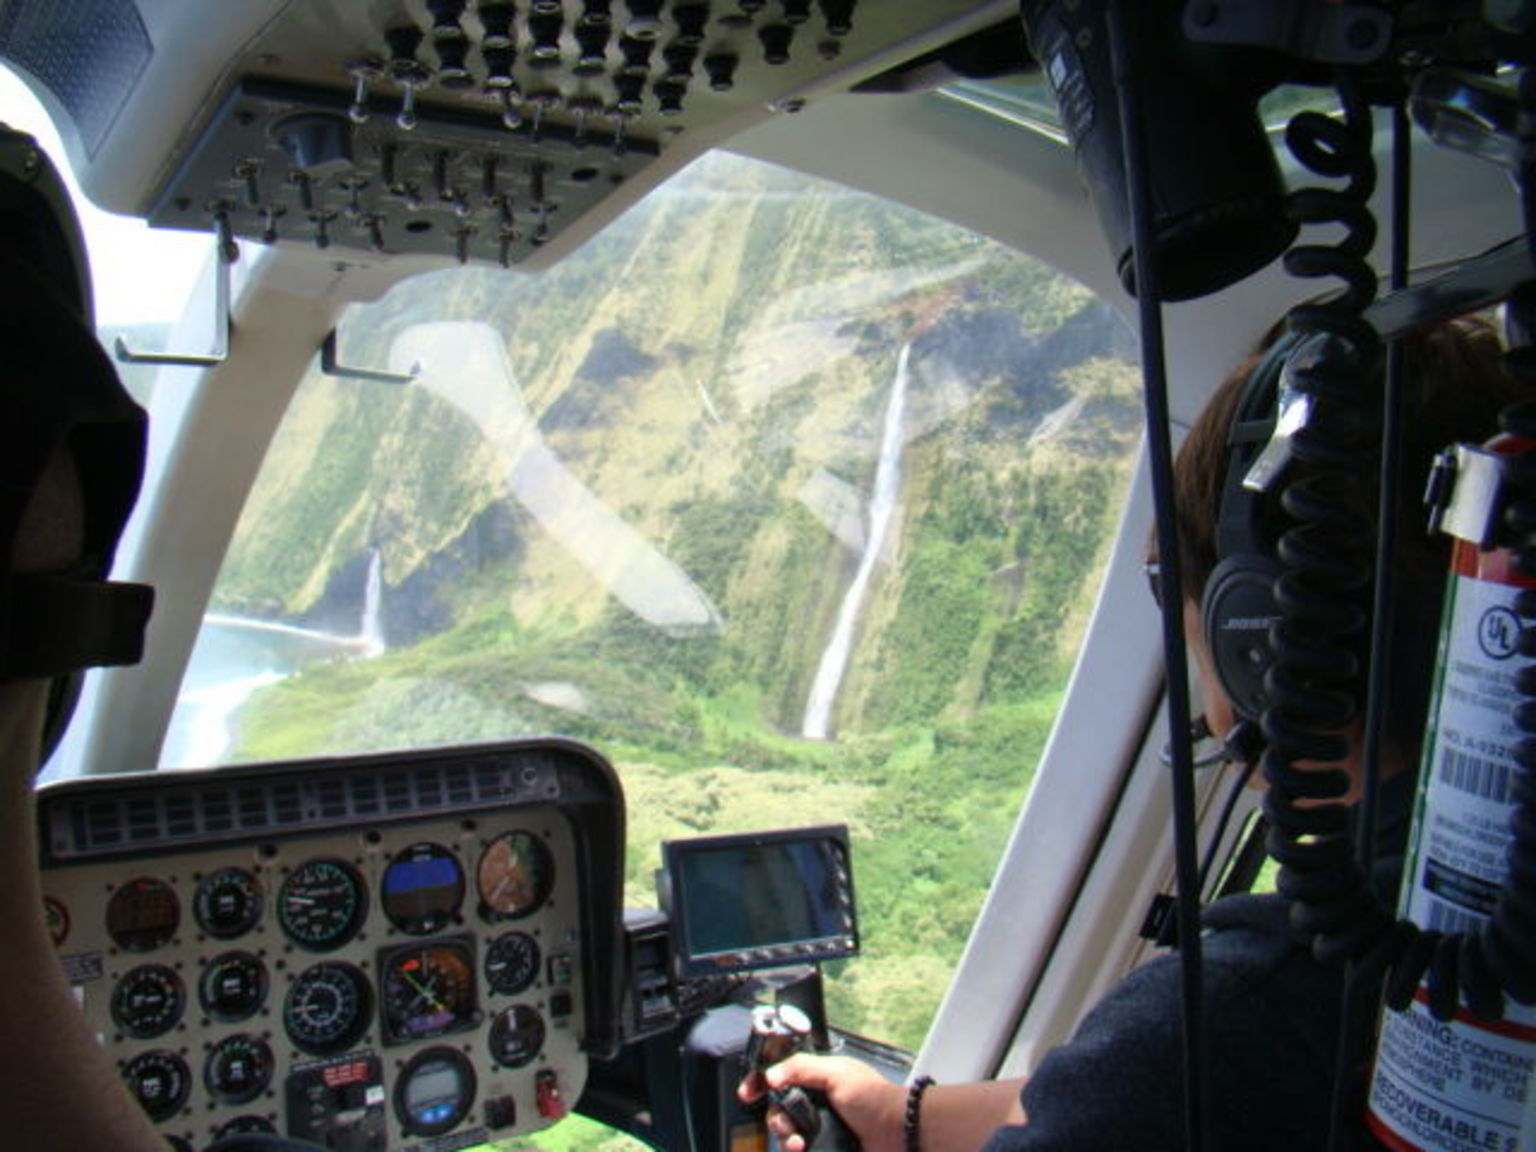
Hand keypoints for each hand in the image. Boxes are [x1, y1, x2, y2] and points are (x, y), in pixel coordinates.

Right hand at [739, 1053, 904, 1151]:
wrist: (899, 1132)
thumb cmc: (875, 1098)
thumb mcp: (836, 1073)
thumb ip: (801, 1068)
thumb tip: (770, 1076)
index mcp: (819, 1079)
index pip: (782, 1078)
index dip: (762, 1085)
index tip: (748, 1093)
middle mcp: (818, 1103)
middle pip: (780, 1110)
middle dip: (777, 1120)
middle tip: (787, 1128)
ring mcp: (822, 1128)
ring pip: (787, 1134)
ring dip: (786, 1139)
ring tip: (798, 1145)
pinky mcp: (827, 1148)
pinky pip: (803, 1150)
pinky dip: (796, 1151)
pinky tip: (802, 1150)